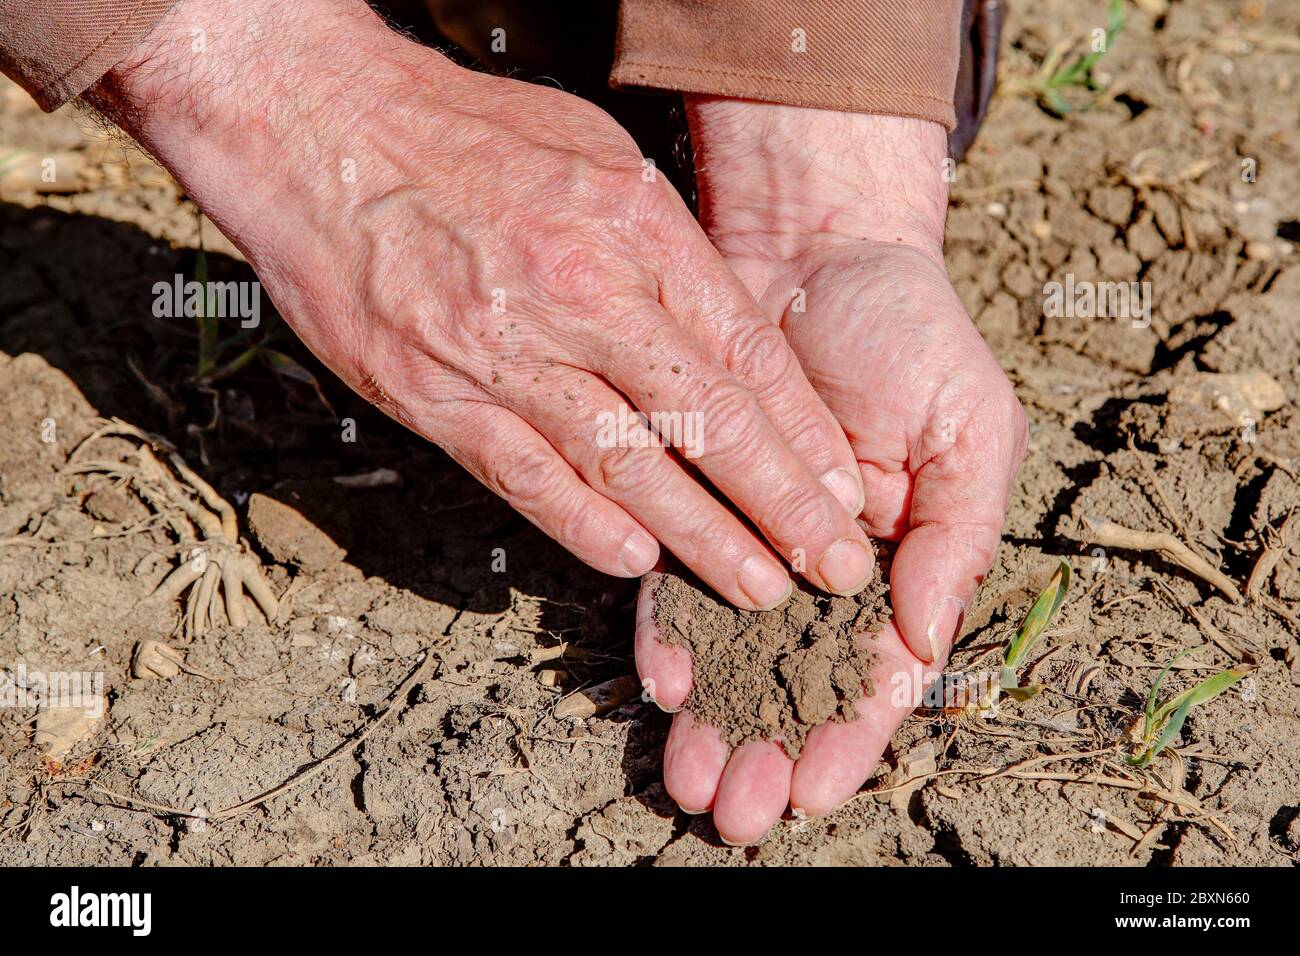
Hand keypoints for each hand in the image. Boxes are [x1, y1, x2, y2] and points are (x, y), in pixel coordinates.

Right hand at [89, 0, 880, 608]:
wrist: (322, 127)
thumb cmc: (463, 134)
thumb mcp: (594, 155)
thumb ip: (663, 245)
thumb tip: (724, 326)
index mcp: (632, 229)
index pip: (746, 351)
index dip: (805, 432)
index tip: (845, 490)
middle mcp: (581, 294)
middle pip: (706, 420)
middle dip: (783, 505)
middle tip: (835, 565)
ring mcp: (506, 350)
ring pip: (627, 464)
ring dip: (701, 537)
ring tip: (758, 587)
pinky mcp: (435, 392)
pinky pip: (523, 473)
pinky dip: (581, 526)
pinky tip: (634, 565)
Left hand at [635, 100, 1026, 841]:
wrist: (818, 249)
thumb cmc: (911, 335)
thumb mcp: (969, 430)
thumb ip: (954, 539)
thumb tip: (923, 644)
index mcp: (899, 561)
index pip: (877, 670)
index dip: (850, 736)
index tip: (815, 792)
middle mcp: (818, 564)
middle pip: (793, 680)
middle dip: (767, 749)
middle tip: (736, 813)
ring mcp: (750, 535)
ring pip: (729, 648)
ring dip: (711, 718)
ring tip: (690, 777)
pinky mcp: (690, 497)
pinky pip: (671, 577)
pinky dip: (666, 631)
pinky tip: (659, 681)